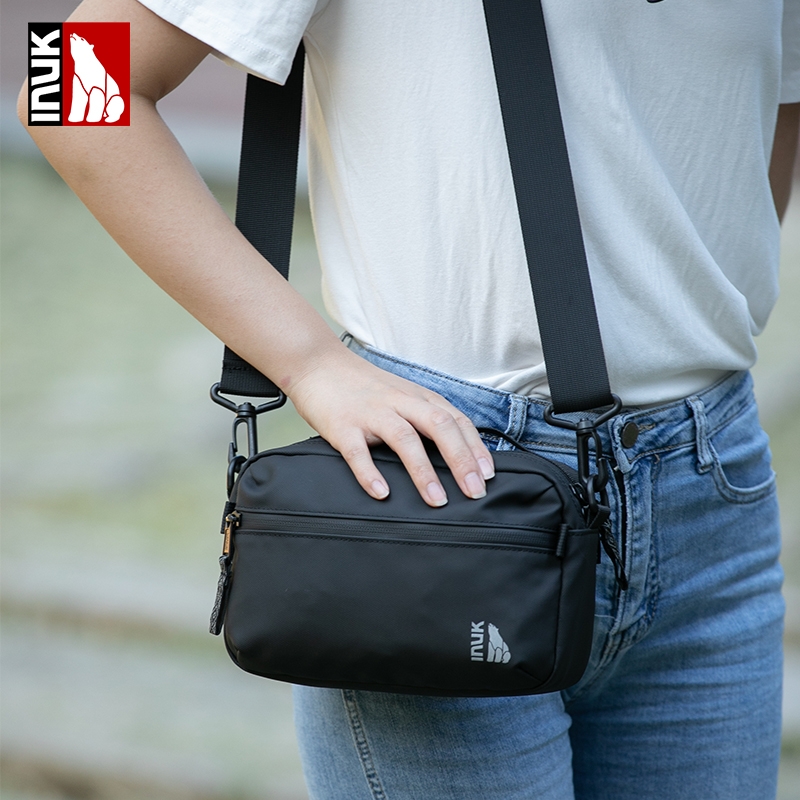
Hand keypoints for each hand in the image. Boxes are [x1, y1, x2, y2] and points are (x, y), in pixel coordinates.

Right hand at [288, 346, 494, 506]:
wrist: (318, 364)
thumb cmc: (363, 386)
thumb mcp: (403, 395)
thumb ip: (426, 418)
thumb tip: (456, 454)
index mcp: (418, 397)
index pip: (457, 421)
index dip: (475, 448)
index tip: (488, 474)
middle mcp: (400, 403)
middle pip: (440, 428)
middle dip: (461, 461)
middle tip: (474, 491)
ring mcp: (371, 413)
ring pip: (405, 439)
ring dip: (424, 472)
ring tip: (437, 500)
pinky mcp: (343, 426)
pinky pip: (358, 452)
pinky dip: (370, 474)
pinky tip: (382, 493)